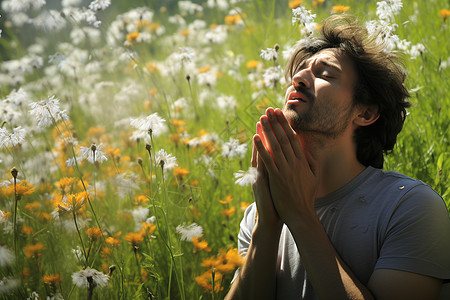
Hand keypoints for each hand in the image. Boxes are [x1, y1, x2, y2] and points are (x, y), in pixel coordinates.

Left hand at [254, 107, 319, 226]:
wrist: (301, 214)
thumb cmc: (306, 197)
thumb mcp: (314, 177)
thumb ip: (312, 163)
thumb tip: (308, 151)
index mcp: (303, 161)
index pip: (293, 138)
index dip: (286, 124)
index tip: (280, 113)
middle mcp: (294, 163)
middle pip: (284, 138)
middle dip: (276, 122)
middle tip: (269, 110)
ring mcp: (285, 170)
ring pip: (275, 145)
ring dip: (268, 130)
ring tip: (262, 118)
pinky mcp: (277, 178)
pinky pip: (267, 160)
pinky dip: (261, 147)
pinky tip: (255, 137)